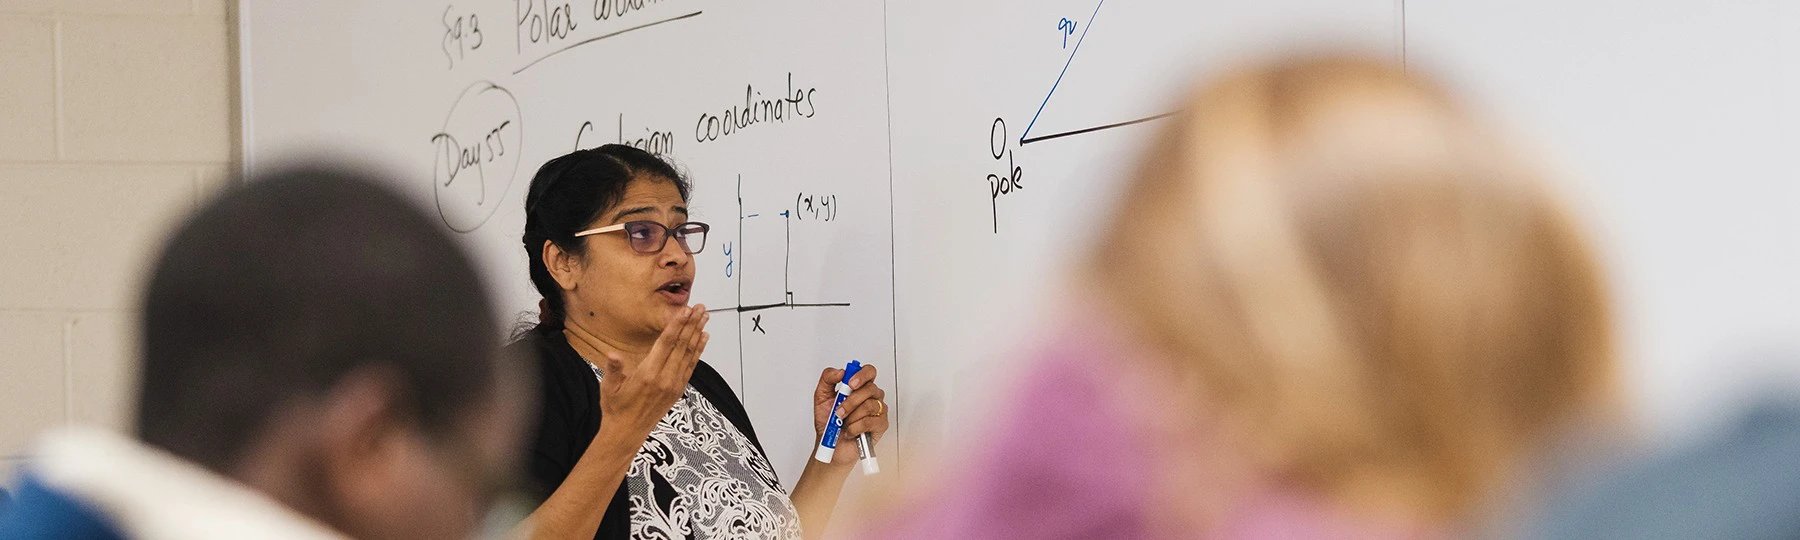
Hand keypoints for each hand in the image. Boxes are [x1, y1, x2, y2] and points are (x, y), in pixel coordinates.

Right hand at [597, 306, 708, 437]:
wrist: (627, 433)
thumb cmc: (616, 408)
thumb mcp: (609, 387)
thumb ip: (614, 369)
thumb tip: (613, 355)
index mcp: (647, 374)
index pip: (666, 344)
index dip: (677, 325)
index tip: (686, 311)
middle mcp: (664, 378)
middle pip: (681, 345)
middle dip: (692, 324)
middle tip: (701, 307)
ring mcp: (673, 384)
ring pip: (689, 354)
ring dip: (698, 333)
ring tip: (705, 317)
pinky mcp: (678, 389)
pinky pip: (691, 366)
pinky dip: (698, 350)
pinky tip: (703, 338)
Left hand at [810, 364, 888, 464]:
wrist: (830, 446)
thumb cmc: (828, 422)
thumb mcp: (821, 397)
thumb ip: (827, 379)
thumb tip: (840, 371)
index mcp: (859, 386)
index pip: (869, 371)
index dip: (862, 375)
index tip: (850, 383)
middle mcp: (871, 396)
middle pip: (870, 388)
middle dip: (850, 401)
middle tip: (839, 411)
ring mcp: (878, 410)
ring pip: (870, 405)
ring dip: (851, 416)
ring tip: (843, 423)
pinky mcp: (881, 425)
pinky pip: (871, 421)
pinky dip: (856, 427)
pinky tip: (850, 431)